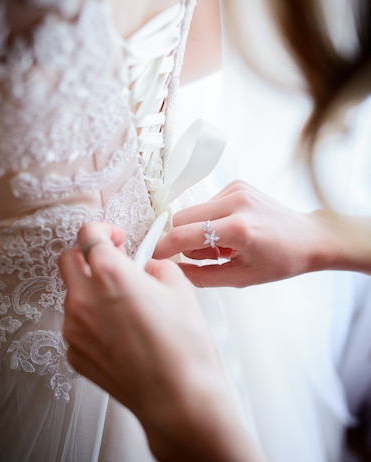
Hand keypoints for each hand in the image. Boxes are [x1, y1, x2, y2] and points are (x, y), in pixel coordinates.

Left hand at [58, 222, 224, 434]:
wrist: (178, 398)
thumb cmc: (184, 346)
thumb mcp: (180, 289)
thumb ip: (156, 267)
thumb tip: (145, 268)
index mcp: (110, 274)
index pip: (88, 234)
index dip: (103, 230)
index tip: (116, 238)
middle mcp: (83, 300)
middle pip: (67, 260)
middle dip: (87, 255)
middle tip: (113, 263)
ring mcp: (74, 329)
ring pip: (72, 295)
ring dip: (90, 290)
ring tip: (123, 305)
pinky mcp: (75, 354)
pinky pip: (76, 325)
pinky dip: (92, 320)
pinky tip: (120, 333)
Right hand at [154, 180, 335, 287]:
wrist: (308, 237)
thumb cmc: (280, 261)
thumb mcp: (240, 278)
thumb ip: (201, 276)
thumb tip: (172, 271)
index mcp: (239, 229)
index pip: (185, 235)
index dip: (164, 247)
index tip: (153, 256)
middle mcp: (237, 202)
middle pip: (182, 218)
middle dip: (184, 239)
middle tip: (206, 256)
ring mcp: (237, 189)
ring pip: (193, 211)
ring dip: (199, 230)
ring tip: (225, 245)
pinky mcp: (237, 183)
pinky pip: (207, 204)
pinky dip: (211, 220)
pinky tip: (231, 231)